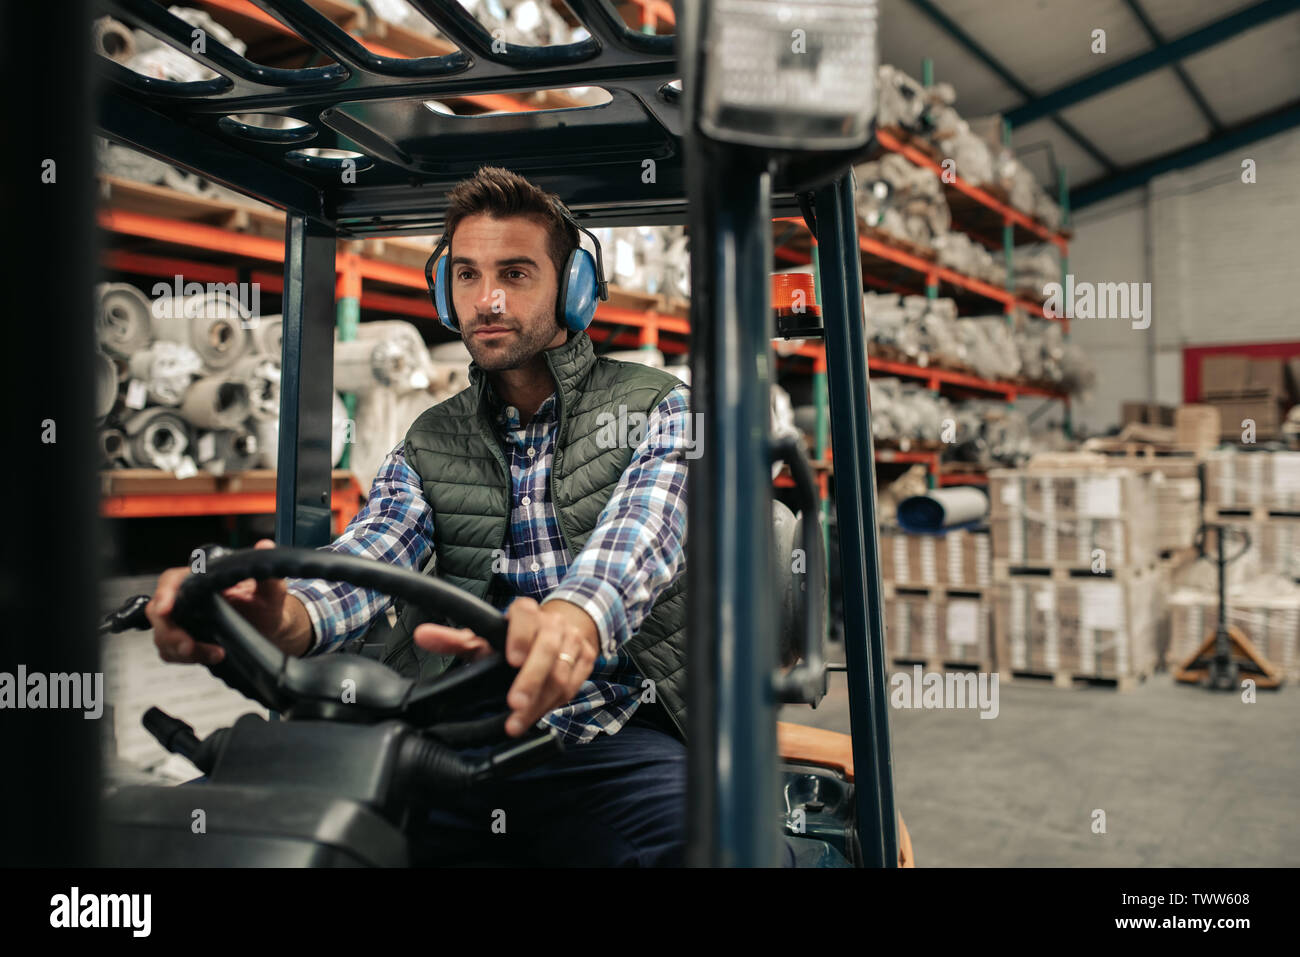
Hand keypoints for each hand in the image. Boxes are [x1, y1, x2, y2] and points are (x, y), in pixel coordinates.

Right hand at [146, 538, 292, 664]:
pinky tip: (213, 656)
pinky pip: (172, 652)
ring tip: (214, 654)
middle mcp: (187, 598)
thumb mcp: (271, 589)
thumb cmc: (266, 604)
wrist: (270, 628)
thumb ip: (266, 572)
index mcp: (201, 579)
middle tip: (189, 646)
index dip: (164, 592)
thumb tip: (265, 545)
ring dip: (181, 649)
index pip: (172, 580)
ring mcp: (184, 621)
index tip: (166, 608)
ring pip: (163, 636)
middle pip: (159, 612)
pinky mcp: (185, 640)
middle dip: (170, 632)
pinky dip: (189, 659)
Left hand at [414, 597, 599, 736]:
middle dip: (532, 678)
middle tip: (515, 704)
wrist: (561, 628)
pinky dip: (554, 703)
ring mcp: (572, 641)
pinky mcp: (586, 659)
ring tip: (518, 722)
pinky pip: (573, 685)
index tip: (512, 659)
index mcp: (526, 612)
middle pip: (548, 648)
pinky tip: (535, 715)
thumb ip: (454, 639)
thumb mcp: (485, 637)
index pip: (526, 615)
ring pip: (561, 672)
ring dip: (540, 700)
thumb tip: (422, 635)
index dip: (521, 636)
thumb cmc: (515, 638)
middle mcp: (553, 623)